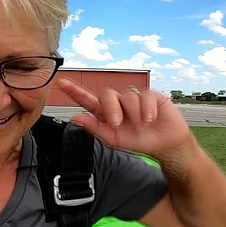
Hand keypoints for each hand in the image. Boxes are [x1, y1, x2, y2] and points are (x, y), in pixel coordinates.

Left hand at [58, 78, 193, 158]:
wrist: (164, 145)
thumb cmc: (138, 141)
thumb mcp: (114, 140)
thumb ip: (95, 128)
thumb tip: (75, 117)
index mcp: (106, 113)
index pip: (87, 100)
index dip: (74, 91)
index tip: (61, 82)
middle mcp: (118, 103)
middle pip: (107, 94)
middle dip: (111, 109)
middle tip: (117, 123)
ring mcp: (134, 98)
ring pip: (127, 96)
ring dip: (133, 114)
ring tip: (142, 125)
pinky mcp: (150, 95)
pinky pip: (144, 96)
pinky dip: (146, 110)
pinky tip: (151, 119)